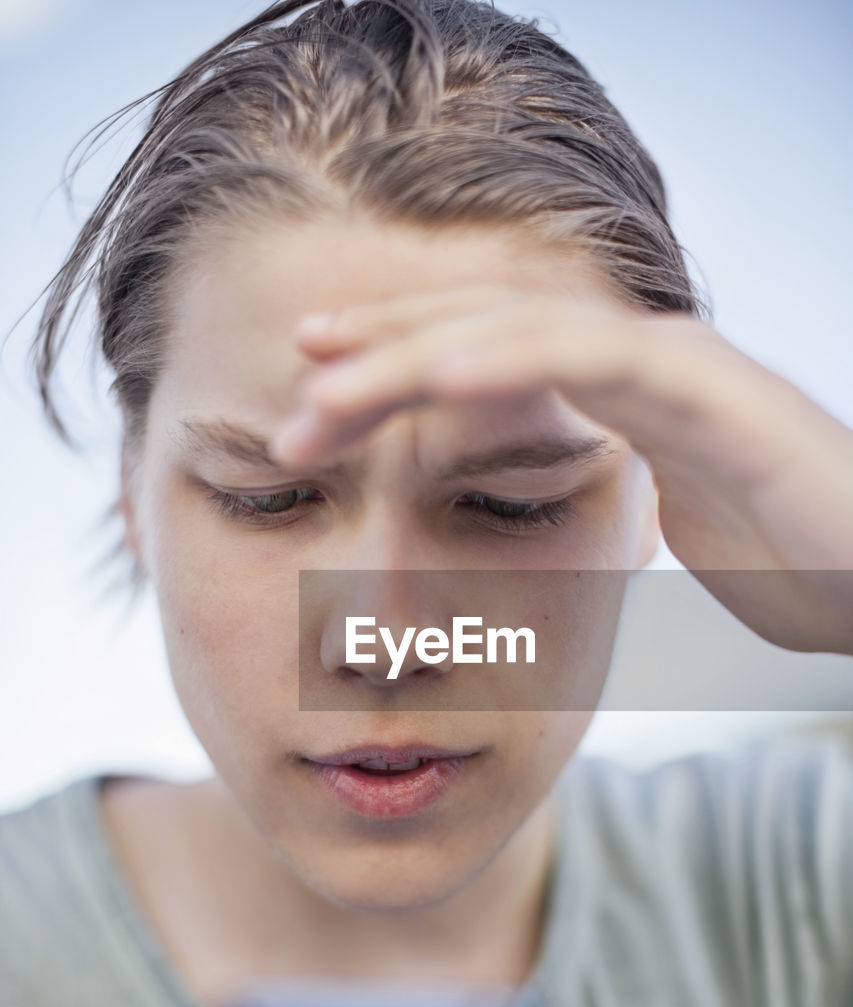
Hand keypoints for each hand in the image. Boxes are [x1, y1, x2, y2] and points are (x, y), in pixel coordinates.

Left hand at [280, 284, 852, 654]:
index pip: (488, 356)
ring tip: (329, 376)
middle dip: (385, 342)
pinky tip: (440, 374)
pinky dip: (516, 358)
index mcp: (616, 397)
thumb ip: (596, 509)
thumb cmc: (789, 562)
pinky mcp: (716, 394)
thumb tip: (522, 524)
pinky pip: (602, 359)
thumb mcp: (662, 534)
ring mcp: (678, 368)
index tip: (313, 389)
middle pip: (488, 326)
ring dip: (420, 347)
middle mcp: (640, 363)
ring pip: (527, 325)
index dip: (397, 362)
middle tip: (293, 366)